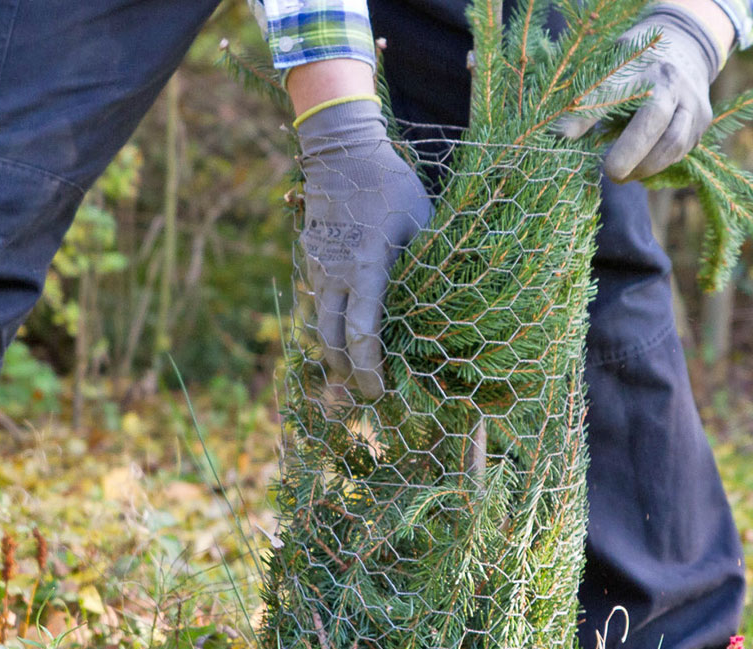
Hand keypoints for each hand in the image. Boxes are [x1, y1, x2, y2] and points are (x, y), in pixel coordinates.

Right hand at [296, 98, 432, 398]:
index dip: (370, 368)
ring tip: (357, 373)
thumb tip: (442, 305)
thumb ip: (425, 265)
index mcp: (365, 267)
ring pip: (318, 326)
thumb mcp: (420, 221)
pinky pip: (317, 303)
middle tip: (371, 394)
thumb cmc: (390, 185)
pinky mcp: (311, 260)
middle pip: (331, 342)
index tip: (382, 389)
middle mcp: (334, 273)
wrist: (341, 151)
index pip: (361, 333)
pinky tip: (347, 335)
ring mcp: (318, 267)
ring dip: (335, 355)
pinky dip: (329, 326)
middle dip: (349, 373)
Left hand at [560, 5, 723, 182]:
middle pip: (654, 116)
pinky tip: (641, 168)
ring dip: (646, 167)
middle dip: (630, 151)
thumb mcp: (611, 66)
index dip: (586, 113)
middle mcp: (668, 79)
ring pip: (674, 141)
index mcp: (637, 62)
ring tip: (622, 176)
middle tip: (609, 172)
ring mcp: (691, 100)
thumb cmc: (635, 64)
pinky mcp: (703, 120)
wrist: (686, 47)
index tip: (562, 136)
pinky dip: (659, 165)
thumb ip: (589, 95)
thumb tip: (559, 135)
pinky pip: (681, 151)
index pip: (610, 88)